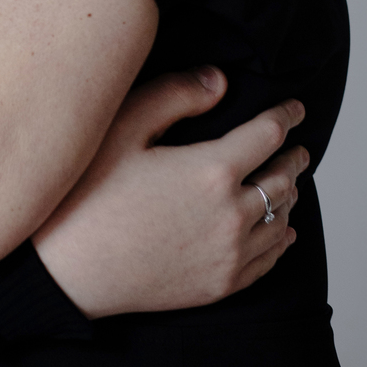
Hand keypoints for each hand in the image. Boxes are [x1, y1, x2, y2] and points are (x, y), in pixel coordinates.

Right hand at [34, 67, 307, 317]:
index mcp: (211, 171)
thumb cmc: (87, 195)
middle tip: (297, 147)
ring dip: (289, 197)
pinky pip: (269, 260)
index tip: (296, 108)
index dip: (287, 115)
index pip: (268, 134)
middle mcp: (231, 216)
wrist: (69, 272)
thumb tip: (219, 80)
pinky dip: (281, 239)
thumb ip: (174, 96)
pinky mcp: (219, 286)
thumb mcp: (122, 129)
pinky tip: (281, 231)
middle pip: (283, 179)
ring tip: (287, 184)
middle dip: (293, 158)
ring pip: (281, 220)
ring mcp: (229, 256)